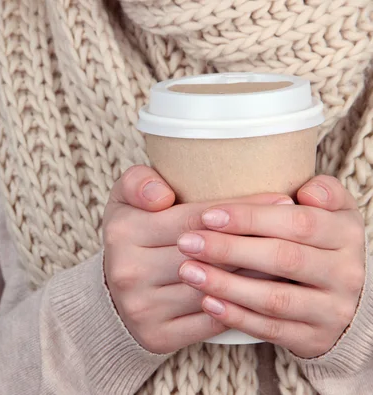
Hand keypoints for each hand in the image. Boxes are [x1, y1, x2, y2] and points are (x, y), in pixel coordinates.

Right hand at [103, 165, 293, 353]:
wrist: (113, 294)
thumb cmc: (133, 238)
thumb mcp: (124, 200)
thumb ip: (139, 182)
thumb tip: (162, 196)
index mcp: (123, 231)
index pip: (194, 218)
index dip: (240, 209)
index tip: (280, 200)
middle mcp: (129, 271)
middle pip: (209, 254)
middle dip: (256, 240)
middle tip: (295, 230)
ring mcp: (142, 308)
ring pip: (215, 288)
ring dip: (256, 275)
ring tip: (287, 259)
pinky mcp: (157, 336)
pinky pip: (211, 321)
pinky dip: (242, 307)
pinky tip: (264, 292)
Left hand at [176, 175, 365, 357]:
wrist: (347, 302)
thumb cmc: (323, 245)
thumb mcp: (334, 213)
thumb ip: (324, 191)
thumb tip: (307, 192)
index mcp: (347, 235)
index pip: (298, 223)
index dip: (251, 218)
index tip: (207, 216)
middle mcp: (346, 274)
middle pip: (283, 259)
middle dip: (229, 250)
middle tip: (186, 242)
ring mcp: (331, 310)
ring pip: (274, 298)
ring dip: (226, 285)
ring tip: (188, 271)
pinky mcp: (314, 338)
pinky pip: (271, 330)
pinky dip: (237, 316)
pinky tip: (206, 302)